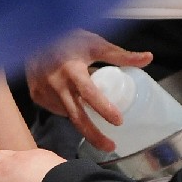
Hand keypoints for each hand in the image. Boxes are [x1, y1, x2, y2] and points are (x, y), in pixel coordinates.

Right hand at [26, 30, 151, 151]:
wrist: (33, 34)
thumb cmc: (67, 38)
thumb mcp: (95, 44)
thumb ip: (121, 55)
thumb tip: (148, 58)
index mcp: (72, 69)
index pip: (89, 93)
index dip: (104, 108)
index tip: (119, 121)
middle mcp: (55, 83)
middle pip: (76, 117)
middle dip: (94, 135)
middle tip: (110, 146)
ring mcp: (43, 91)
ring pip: (67, 113)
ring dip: (81, 116)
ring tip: (88, 105)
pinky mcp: (36, 95)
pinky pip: (56, 109)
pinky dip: (67, 107)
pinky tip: (71, 97)